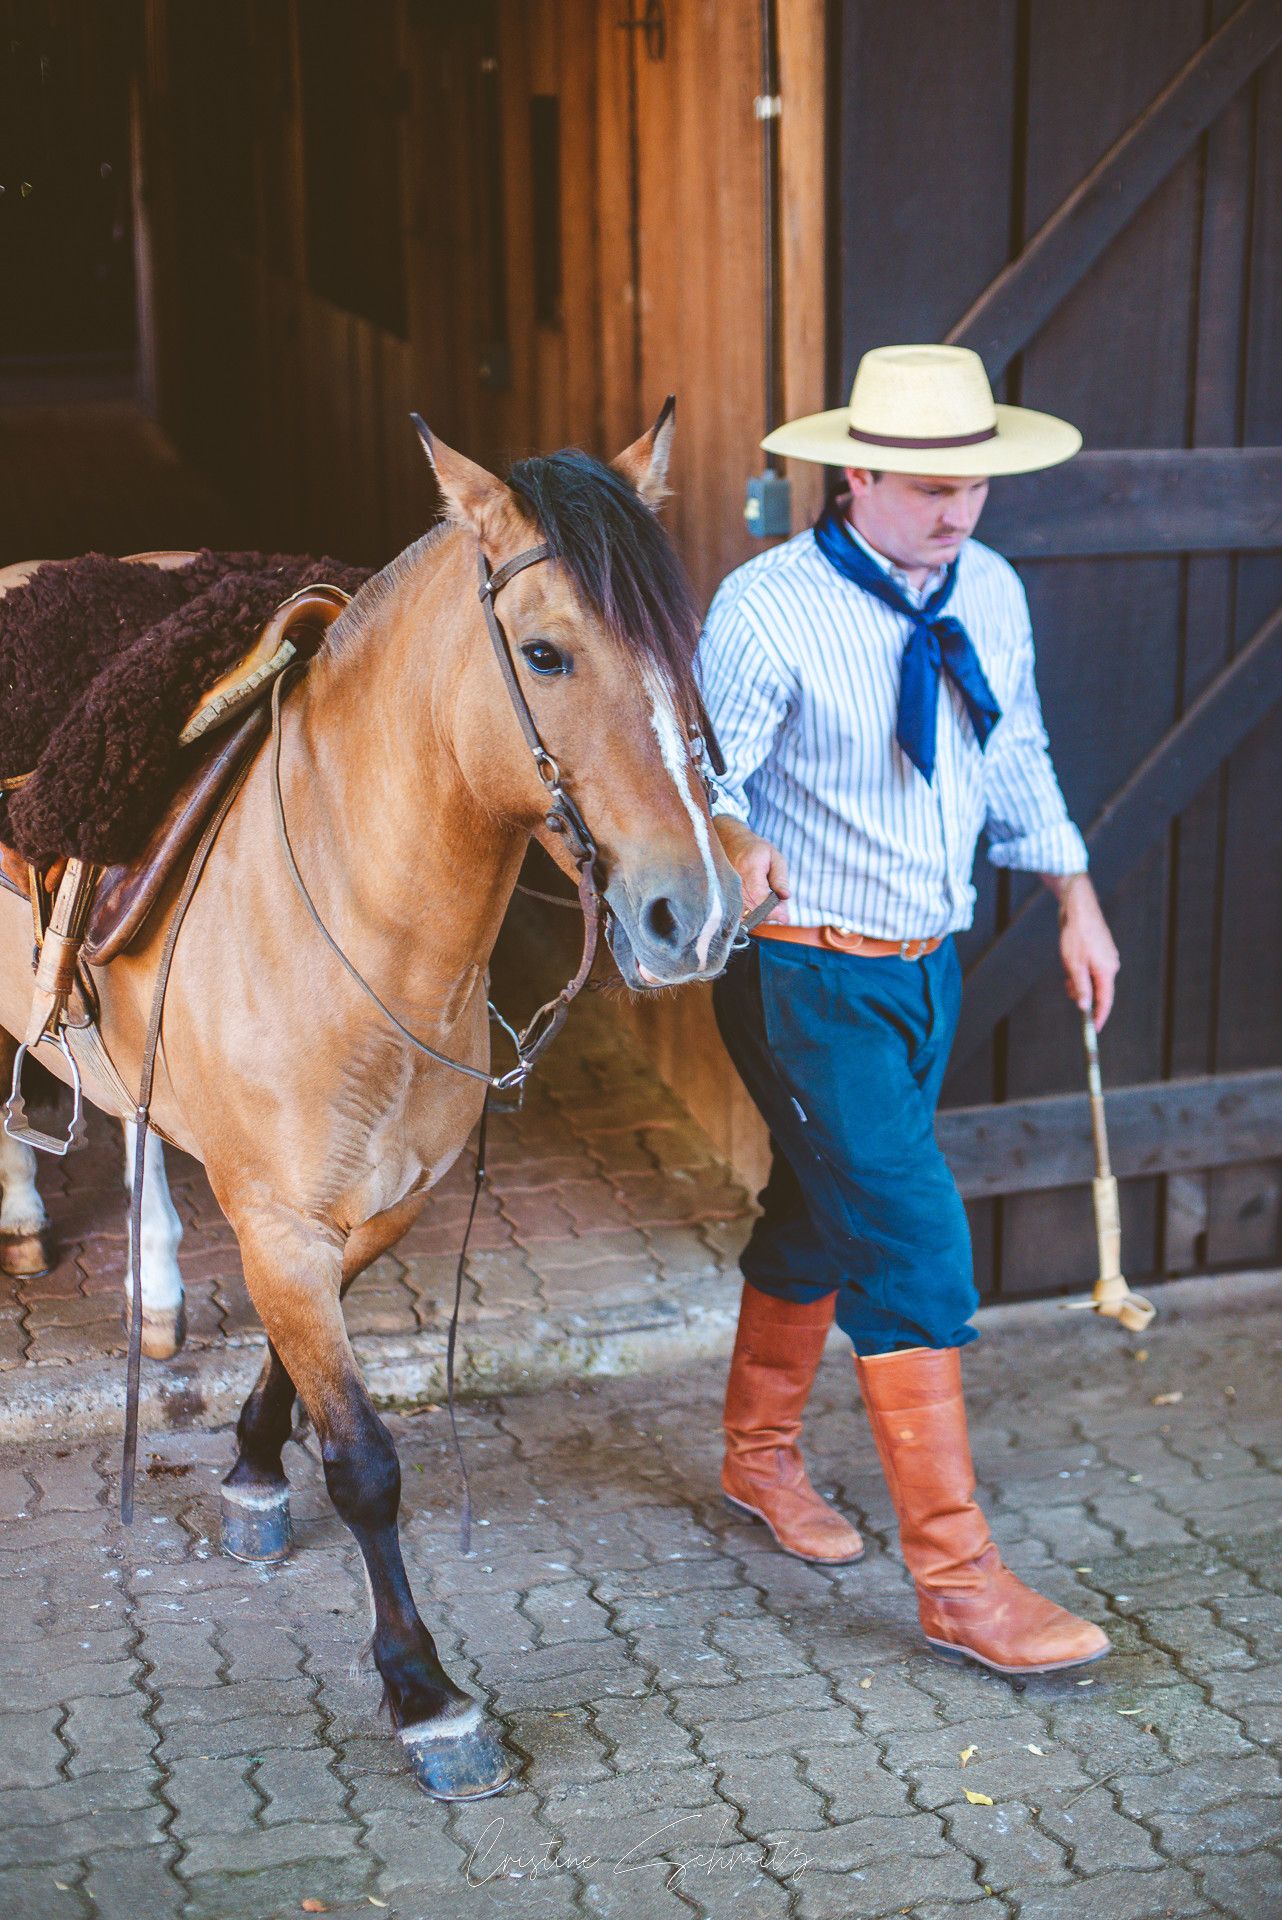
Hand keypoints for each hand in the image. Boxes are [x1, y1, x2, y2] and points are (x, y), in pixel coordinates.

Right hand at [713, 816, 790, 924]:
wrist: (731, 843)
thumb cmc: (757, 851)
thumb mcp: (775, 859)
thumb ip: (780, 879)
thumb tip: (785, 897)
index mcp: (749, 868)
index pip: (759, 897)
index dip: (772, 910)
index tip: (784, 917)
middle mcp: (734, 880)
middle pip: (752, 908)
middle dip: (769, 915)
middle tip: (781, 912)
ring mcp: (726, 889)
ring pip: (744, 913)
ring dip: (760, 915)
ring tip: (771, 907)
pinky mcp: (724, 895)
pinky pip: (737, 912)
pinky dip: (750, 914)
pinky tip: (759, 908)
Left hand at [1055, 874, 1118, 1027]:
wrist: (1078, 908)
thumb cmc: (1077, 936)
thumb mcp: (1074, 965)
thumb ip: (1081, 987)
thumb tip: (1085, 1007)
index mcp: (1107, 971)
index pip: (1105, 1000)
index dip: (1100, 1016)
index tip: (1095, 1029)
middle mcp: (1111, 965)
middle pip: (1098, 989)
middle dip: (1083, 993)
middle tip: (1068, 989)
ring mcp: (1106, 956)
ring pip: (1092, 977)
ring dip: (1079, 981)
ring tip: (1067, 973)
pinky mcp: (1099, 950)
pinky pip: (1091, 967)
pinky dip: (1081, 971)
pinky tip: (1071, 963)